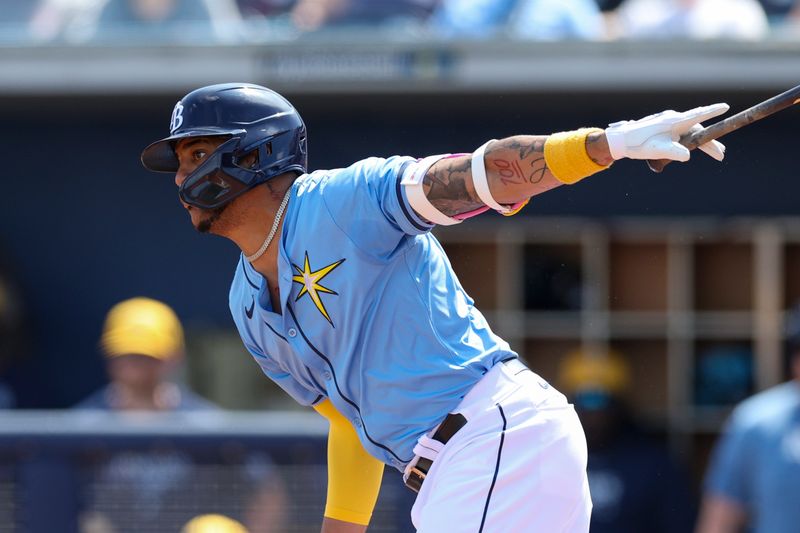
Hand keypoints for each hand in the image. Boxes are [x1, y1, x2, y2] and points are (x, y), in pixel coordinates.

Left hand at [605, 103, 728, 161]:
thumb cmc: (638, 144)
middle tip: (721, 154)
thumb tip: (687, 156)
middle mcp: (673, 120)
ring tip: (715, 152)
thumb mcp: (657, 150)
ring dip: (702, 143)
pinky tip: (694, 148)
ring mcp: (669, 124)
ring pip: (690, 133)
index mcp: (673, 122)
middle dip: (710, 142)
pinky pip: (682, 134)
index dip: (712, 111)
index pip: (697, 116)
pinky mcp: (664, 129)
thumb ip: (674, 152)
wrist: (621, 141)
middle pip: (697, 130)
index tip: (725, 107)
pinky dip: (691, 141)